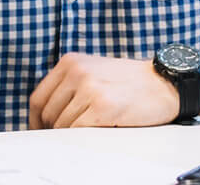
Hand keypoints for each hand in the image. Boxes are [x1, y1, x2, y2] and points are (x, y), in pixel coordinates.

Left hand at [29, 54, 177, 128]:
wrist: (163, 82)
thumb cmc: (130, 80)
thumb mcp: (93, 70)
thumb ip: (69, 84)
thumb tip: (47, 113)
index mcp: (70, 62)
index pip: (38, 97)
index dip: (36, 120)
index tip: (40, 131)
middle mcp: (76, 71)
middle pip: (48, 113)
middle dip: (53, 130)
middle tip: (65, 138)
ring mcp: (89, 88)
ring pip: (62, 125)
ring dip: (71, 134)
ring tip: (87, 132)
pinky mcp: (103, 107)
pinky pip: (78, 131)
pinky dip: (82, 138)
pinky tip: (94, 134)